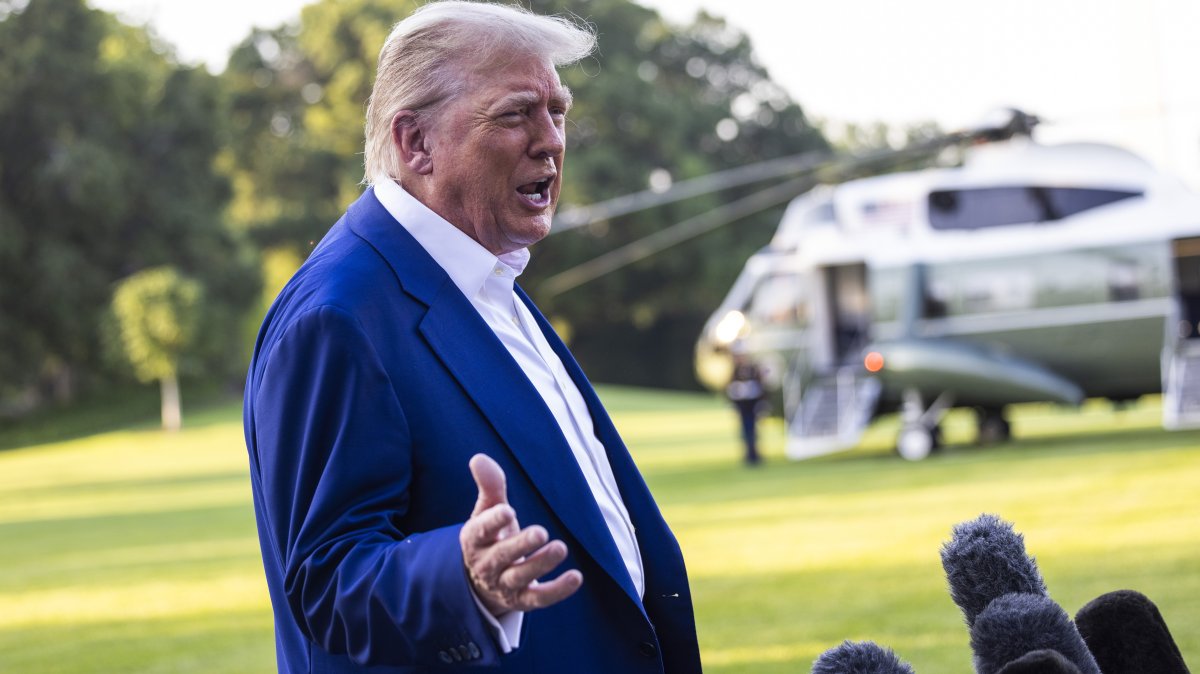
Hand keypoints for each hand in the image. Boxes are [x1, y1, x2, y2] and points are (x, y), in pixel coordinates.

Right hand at [460, 454, 582, 615]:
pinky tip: (576, 577)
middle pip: (502, 556)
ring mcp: (504, 584)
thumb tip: (478, 458)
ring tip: (560, 547)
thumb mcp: (487, 511)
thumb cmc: (490, 537)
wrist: (481, 582)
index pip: (480, 530)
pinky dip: (558, 590)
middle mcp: (487, 564)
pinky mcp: (522, 600)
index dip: (493, 522)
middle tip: (541, 531)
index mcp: (474, 539)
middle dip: (521, 545)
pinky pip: (539, 598)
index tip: (507, 510)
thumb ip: (489, 486)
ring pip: (521, 577)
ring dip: (541, 564)